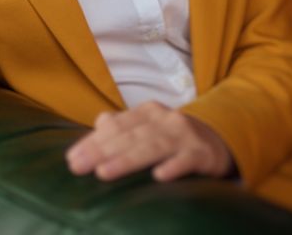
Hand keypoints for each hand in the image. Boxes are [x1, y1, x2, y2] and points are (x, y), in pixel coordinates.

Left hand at [65, 102, 234, 182]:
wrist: (220, 139)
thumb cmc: (174, 137)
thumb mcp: (149, 126)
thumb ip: (123, 126)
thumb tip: (98, 123)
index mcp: (147, 113)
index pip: (114, 126)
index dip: (92, 141)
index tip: (71, 158)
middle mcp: (164, 120)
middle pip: (128, 136)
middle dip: (100, 151)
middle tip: (78, 167)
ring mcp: (184, 136)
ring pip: (152, 147)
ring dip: (127, 160)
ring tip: (103, 173)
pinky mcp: (203, 154)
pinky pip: (187, 160)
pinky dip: (173, 167)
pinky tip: (159, 177)